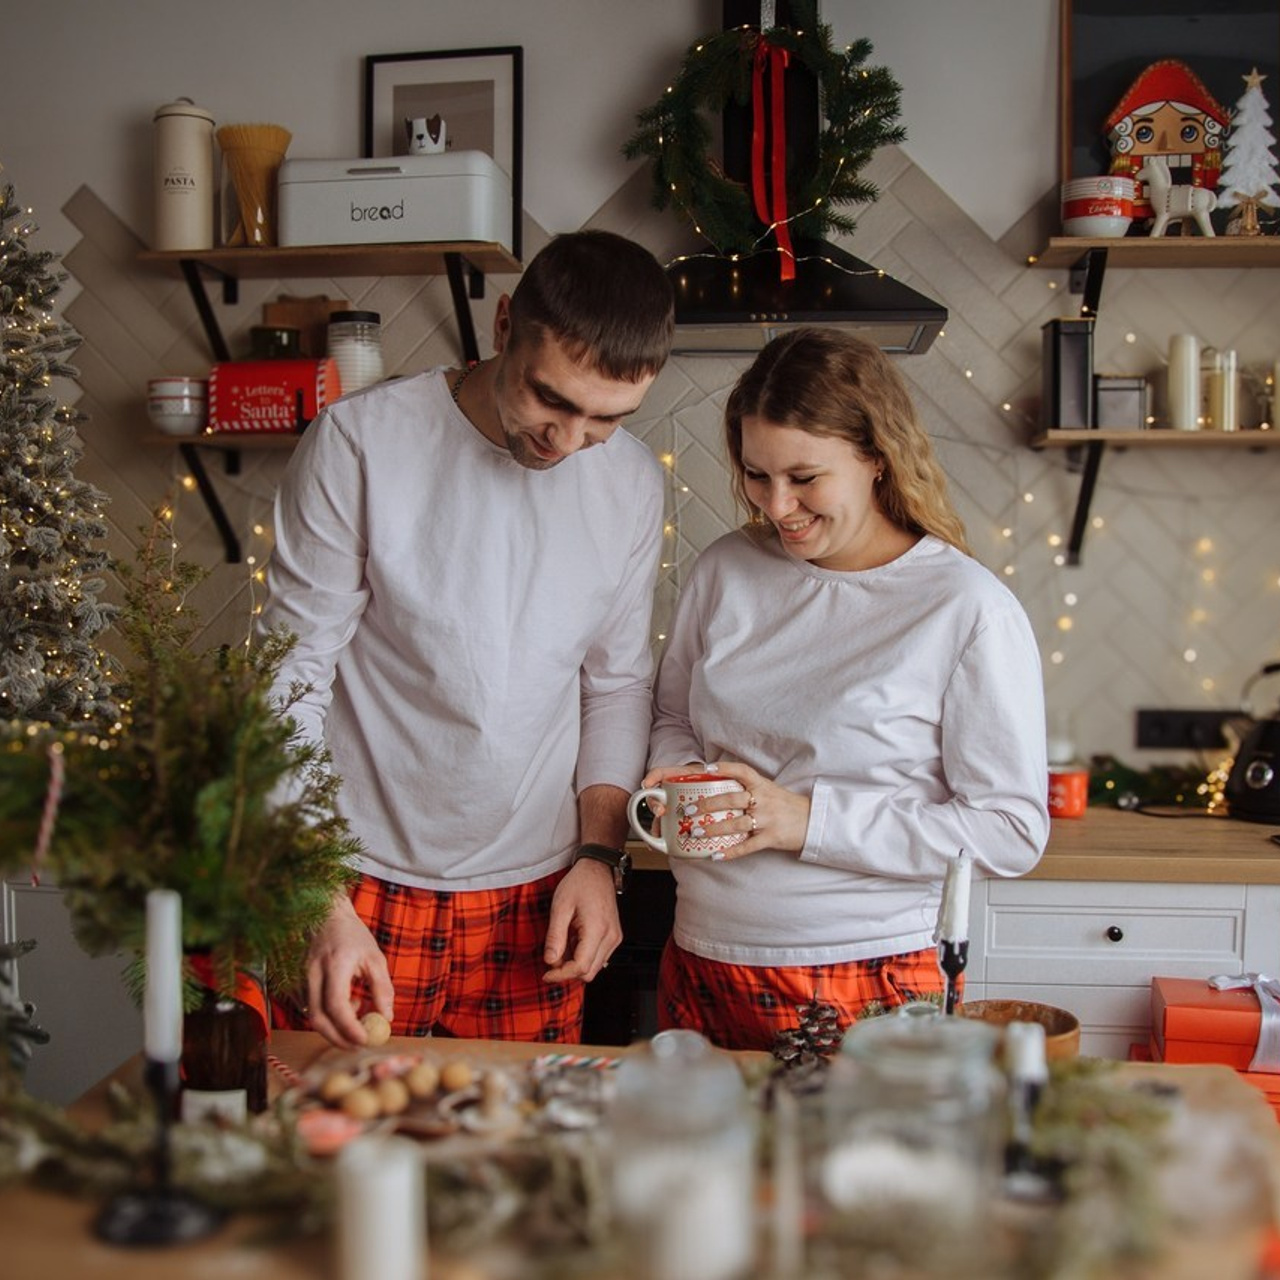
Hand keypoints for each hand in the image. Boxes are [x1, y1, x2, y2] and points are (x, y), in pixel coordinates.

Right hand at [305, 893, 395, 1048]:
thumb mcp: (376, 959)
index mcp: (335, 964)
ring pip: (311, 1014)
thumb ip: (383, 989)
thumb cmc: (354, 937)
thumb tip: (387, 1019)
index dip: (349, 1027)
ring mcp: (300, 977)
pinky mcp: (295, 982)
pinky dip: (326, 1014)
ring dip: (333, 1024)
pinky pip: (307, 1007)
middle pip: (317, 1017)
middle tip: (357, 1045)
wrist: (327, 917)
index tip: (365, 1040)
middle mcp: (312, 972)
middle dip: (337, 1037)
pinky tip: (344, 1000)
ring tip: (357, 1006)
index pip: (337, 1004)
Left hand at [542, 859, 621, 983]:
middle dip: (567, 971)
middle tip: (552, 957)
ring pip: (594, 968)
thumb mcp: (560, 906)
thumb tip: (550, 961)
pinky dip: (584, 956)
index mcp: (597, 929)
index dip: (561, 975)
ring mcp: (614, 937)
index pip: (580, 967)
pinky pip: (599, 958)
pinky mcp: (614, 937)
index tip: (546, 973)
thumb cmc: (580, 883)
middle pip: (588, 973)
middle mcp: (610, 937)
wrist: (598, 869)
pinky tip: (575, 941)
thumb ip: (555, 936)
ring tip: (564, 943)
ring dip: (576, 964)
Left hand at [641, 761, 809, 860]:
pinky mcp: (771, 837)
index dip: (724, 768)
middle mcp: (763, 800)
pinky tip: (715, 855)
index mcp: (762, 785)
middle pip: (732, 799)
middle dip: (708, 804)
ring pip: (736, 824)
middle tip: (690, 809)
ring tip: (696, 832)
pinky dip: (730, 852)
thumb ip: (748, 788)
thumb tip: (719, 787)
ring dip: (714, 829)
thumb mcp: (769, 790)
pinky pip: (747, 846)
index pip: (742, 771)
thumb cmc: (785, 805)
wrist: (813, 821)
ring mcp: (767, 819)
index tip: (706, 769)